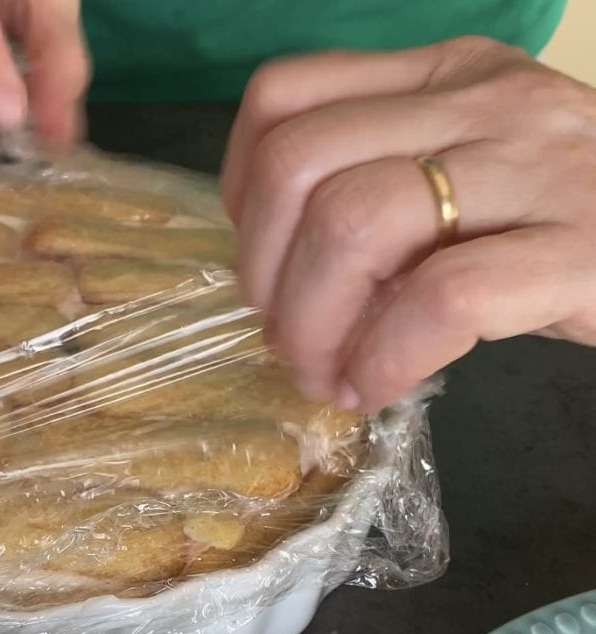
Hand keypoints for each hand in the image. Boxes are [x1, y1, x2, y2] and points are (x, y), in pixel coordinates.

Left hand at [221, 37, 595, 410]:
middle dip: (266, 277)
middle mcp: (483, 101)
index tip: (264, 267)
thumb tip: (275, 282)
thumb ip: (377, 194)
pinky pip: (443, 298)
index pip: (283, 98)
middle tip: (288, 343)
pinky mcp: (583, 249)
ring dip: (314, 325)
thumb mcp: (465, 178)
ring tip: (327, 375)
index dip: (242, 194)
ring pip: (355, 223)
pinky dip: (384, 358)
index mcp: (441, 76)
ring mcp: (538, 168)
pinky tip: (376, 388)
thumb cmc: (565, 220)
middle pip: (299, 167)